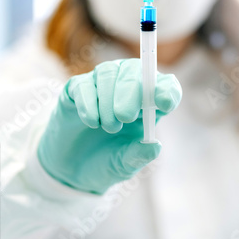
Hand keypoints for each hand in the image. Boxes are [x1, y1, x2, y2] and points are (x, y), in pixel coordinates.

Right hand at [37, 58, 181, 193]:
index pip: (165, 84)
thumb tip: (155, 146)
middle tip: (125, 117)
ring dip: (108, 98)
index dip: (167, 89)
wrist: (71, 168)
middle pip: (134, 70)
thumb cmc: (105, 160)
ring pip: (108, 72)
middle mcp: (127, 86)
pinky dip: (88, 102)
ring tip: (108, 126)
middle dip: (131, 92)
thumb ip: (137, 156)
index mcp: (148, 103)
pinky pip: (84, 84)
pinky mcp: (77, 88)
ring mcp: (101, 84)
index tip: (164, 104)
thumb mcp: (123, 165)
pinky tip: (91, 121)